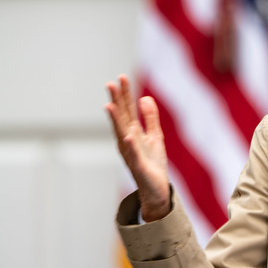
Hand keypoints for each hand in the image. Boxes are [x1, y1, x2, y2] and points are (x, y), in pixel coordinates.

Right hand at [105, 75, 170, 221]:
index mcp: (132, 133)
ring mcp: (131, 154)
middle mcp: (127, 142)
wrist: (157, 190)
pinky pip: (134, 155)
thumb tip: (145, 97)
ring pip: (122, 134)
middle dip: (117, 101)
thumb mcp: (155, 137)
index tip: (122, 77)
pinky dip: (131, 145)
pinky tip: (128, 135)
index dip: (125, 95)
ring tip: (110, 105)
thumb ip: (150, 118)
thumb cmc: (153, 164)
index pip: (127, 111)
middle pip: (121, 118)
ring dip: (116, 120)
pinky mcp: (139, 166)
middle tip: (111, 83)